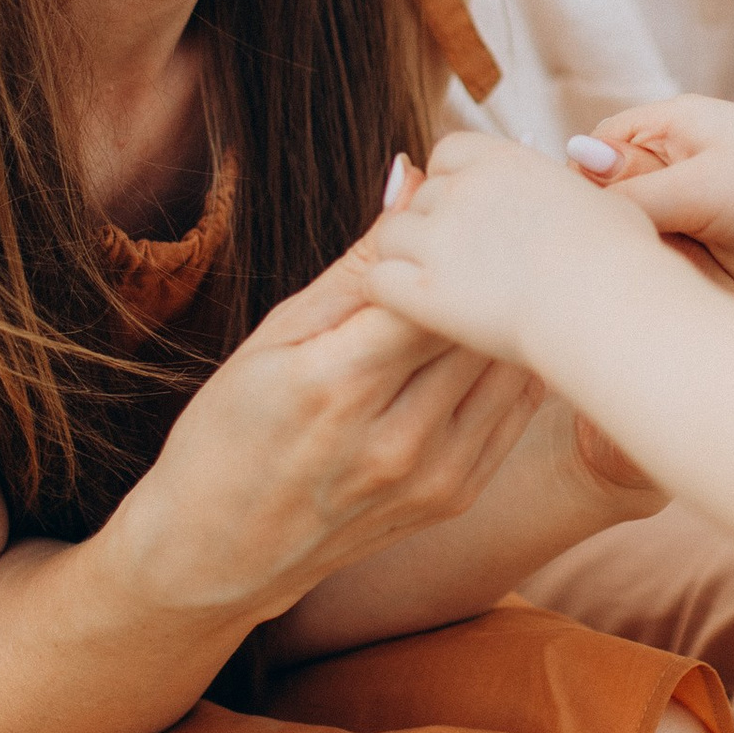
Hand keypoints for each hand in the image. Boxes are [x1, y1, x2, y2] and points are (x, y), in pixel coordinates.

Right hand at [117, 239, 543, 616]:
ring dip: (511, 312)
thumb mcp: (272, 340)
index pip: (430, 290)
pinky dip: (513, 364)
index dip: (458, 236)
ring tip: (515, 265)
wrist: (219, 554)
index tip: (469, 200)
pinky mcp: (453, 498)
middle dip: (494, 265)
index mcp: (337, 384)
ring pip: (506, 367)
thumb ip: (354, 267)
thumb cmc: (229, 434)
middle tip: (508, 216)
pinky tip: (503, 332)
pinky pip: (512, 414)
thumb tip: (410, 178)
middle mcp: (395, 436)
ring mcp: (432, 475)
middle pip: (475, 325)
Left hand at [364, 134, 668, 363]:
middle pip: (420, 197)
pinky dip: (389, 296)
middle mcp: (463, 189)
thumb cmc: (624, 263)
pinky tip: (416, 314)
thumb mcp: (609, 203)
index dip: (452, 182)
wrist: (608, 306)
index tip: (469, 214)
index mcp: (504, 162)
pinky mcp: (422, 288)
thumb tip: (584, 178)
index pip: (448, 152)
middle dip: (433, 228)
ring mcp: (439, 237)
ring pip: (390, 237)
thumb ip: (578, 190)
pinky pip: (377, 281)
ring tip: (436, 291)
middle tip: (459, 265)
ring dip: (406, 260)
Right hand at [581, 96, 733, 275]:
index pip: (597, 149)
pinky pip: (693, 226)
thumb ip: (628, 190)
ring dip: (673, 242)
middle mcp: (687, 137)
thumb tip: (571, 166)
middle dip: (639, 223)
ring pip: (661, 213)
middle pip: (626, 185)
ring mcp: (713, 168)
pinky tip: (719, 263)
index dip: (593, 194)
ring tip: (702, 256)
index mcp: (671, 118)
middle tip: (662, 250)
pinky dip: (699, 248)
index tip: (611, 233)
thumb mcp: (694, 194)